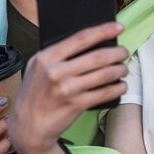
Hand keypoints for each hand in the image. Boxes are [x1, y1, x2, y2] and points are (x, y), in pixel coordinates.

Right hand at [9, 22, 127, 153]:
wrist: (28, 127)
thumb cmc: (35, 95)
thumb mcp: (38, 68)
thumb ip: (58, 55)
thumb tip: (92, 43)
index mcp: (46, 57)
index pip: (81, 38)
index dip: (104, 30)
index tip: (119, 27)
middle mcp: (55, 71)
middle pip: (97, 56)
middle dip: (117, 53)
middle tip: (124, 52)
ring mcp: (66, 89)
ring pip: (104, 74)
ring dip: (120, 70)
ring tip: (124, 68)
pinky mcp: (76, 105)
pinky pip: (105, 93)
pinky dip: (117, 88)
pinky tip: (120, 86)